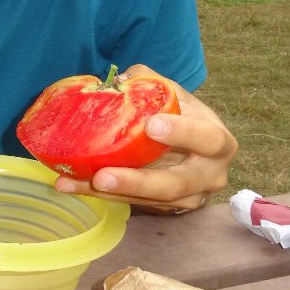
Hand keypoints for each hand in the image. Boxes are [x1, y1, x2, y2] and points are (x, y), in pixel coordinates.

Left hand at [54, 64, 237, 213]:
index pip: (207, 139)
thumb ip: (151, 81)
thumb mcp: (176, 94)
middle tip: (102, 176)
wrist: (194, 145)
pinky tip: (70, 185)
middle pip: (173, 184)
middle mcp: (208, 176)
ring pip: (148, 200)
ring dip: (109, 193)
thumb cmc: (184, 114)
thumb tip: (121, 81)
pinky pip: (131, 203)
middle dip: (136, 182)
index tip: (151, 125)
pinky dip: (99, 194)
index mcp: (219, 143)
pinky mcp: (164, 208)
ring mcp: (187, 197)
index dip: (182, 133)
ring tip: (74, 182)